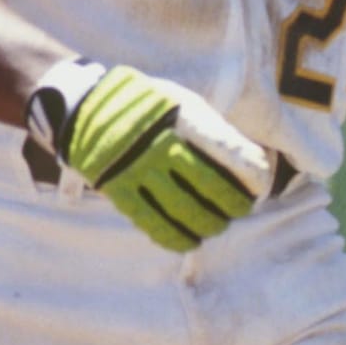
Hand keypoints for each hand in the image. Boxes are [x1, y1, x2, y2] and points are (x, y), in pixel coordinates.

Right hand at [48, 66, 276, 251]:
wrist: (87, 106)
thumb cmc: (150, 107)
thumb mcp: (184, 103)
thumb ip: (215, 133)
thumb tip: (256, 165)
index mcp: (186, 117)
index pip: (236, 155)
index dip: (255, 178)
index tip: (259, 187)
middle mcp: (163, 144)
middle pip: (214, 189)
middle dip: (235, 205)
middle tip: (240, 209)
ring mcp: (139, 169)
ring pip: (187, 211)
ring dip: (209, 224)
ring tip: (217, 224)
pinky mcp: (119, 190)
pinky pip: (154, 224)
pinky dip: (177, 238)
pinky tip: (190, 241)